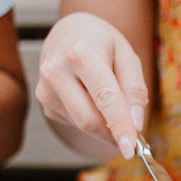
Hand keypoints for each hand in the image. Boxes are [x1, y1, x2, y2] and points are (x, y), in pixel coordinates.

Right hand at [37, 12, 148, 158]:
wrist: (69, 32)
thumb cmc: (102, 42)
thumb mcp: (127, 55)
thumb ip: (135, 89)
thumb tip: (137, 123)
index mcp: (82, 53)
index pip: (104, 97)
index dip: (119, 126)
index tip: (131, 148)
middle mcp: (57, 70)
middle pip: (89, 119)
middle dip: (114, 135)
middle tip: (135, 140)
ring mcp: (45, 88)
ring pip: (82, 124)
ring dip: (104, 126)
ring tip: (114, 106)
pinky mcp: (43, 101)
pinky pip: (74, 122)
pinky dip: (91, 119)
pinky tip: (92, 99)